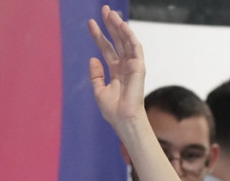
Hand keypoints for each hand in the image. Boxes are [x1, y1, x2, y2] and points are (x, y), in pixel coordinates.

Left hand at [87, 5, 145, 131]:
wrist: (123, 120)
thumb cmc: (113, 111)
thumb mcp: (99, 91)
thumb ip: (96, 75)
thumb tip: (92, 59)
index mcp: (115, 70)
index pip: (106, 48)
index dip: (99, 35)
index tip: (90, 23)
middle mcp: (124, 65)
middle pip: (117, 40)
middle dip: (110, 25)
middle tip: (103, 9)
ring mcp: (132, 65)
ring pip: (126, 41)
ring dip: (119, 26)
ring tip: (110, 13)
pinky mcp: (139, 67)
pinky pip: (134, 47)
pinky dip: (128, 36)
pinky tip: (121, 25)